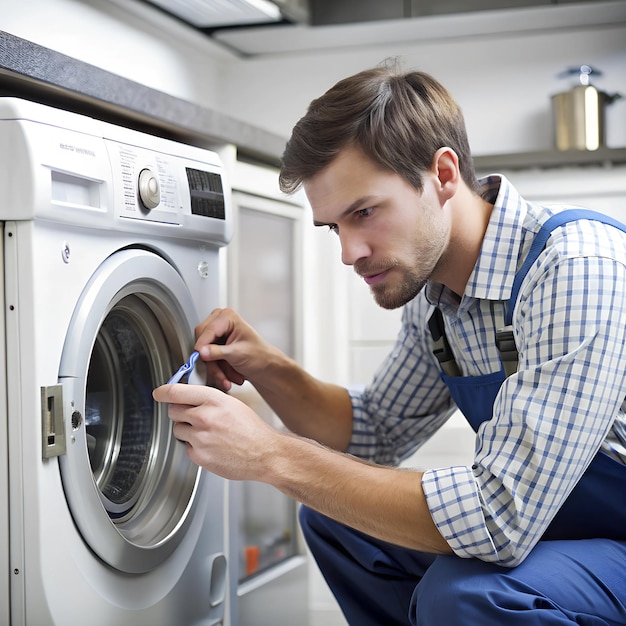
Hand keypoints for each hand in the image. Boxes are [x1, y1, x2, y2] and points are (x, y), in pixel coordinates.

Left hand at [153, 383, 278, 480]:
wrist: (265, 454)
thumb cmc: (252, 430)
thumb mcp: (232, 404)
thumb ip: (208, 400)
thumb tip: (189, 399)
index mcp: (214, 400)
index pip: (177, 392)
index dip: (164, 392)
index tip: (159, 393)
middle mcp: (204, 417)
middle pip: (173, 411)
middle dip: (180, 412)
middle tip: (193, 416)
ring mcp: (200, 438)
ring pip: (178, 430)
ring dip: (187, 430)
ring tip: (207, 433)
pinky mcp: (199, 456)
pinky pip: (186, 447)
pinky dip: (195, 447)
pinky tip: (211, 446)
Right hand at [194, 307, 279, 391]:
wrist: (266, 367)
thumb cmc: (260, 356)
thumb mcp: (238, 354)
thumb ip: (218, 352)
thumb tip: (201, 352)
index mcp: (228, 317)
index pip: (206, 330)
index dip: (202, 346)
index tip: (200, 359)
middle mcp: (220, 322)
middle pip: (202, 342)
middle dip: (211, 361)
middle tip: (221, 374)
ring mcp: (217, 333)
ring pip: (204, 353)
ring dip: (216, 368)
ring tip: (229, 377)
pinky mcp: (216, 345)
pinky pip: (208, 358)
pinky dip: (217, 369)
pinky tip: (227, 375)